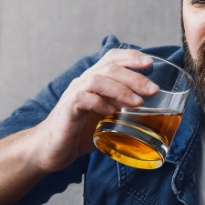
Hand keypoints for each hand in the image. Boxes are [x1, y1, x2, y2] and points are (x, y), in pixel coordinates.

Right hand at [30, 49, 159, 172]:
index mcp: (94, 81)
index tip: (150, 63)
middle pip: (109, 68)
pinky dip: (100, 103)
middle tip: (153, 90)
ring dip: (120, 90)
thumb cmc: (80, 132)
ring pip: (98, 80)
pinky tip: (111, 112)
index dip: (131, 56)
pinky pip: (83, 99)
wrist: (52, 148)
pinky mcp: (68, 109)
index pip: (112, 58)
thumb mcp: (106, 118)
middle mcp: (84, 82)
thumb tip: (153, 115)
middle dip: (134, 76)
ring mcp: (74, 94)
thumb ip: (123, 111)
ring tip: (138, 102)